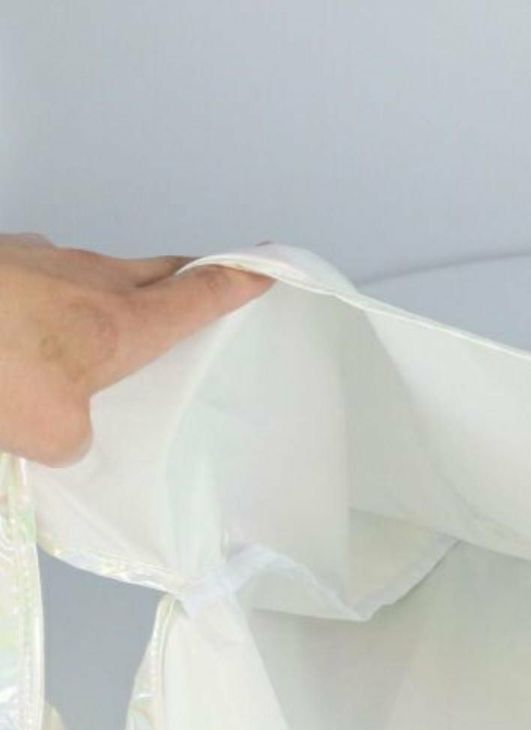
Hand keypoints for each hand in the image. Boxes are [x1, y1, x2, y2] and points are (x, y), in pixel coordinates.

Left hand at [0, 232, 273, 464]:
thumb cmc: (1, 369)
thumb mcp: (51, 434)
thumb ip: (73, 434)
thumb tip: (64, 427)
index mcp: (124, 322)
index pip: (199, 296)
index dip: (237, 284)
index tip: (267, 269)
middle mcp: (90, 279)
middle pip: (157, 269)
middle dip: (184, 276)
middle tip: (199, 284)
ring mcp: (37, 257)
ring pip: (91, 270)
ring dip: (105, 290)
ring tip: (97, 323)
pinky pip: (37, 273)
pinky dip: (45, 295)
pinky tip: (20, 321)